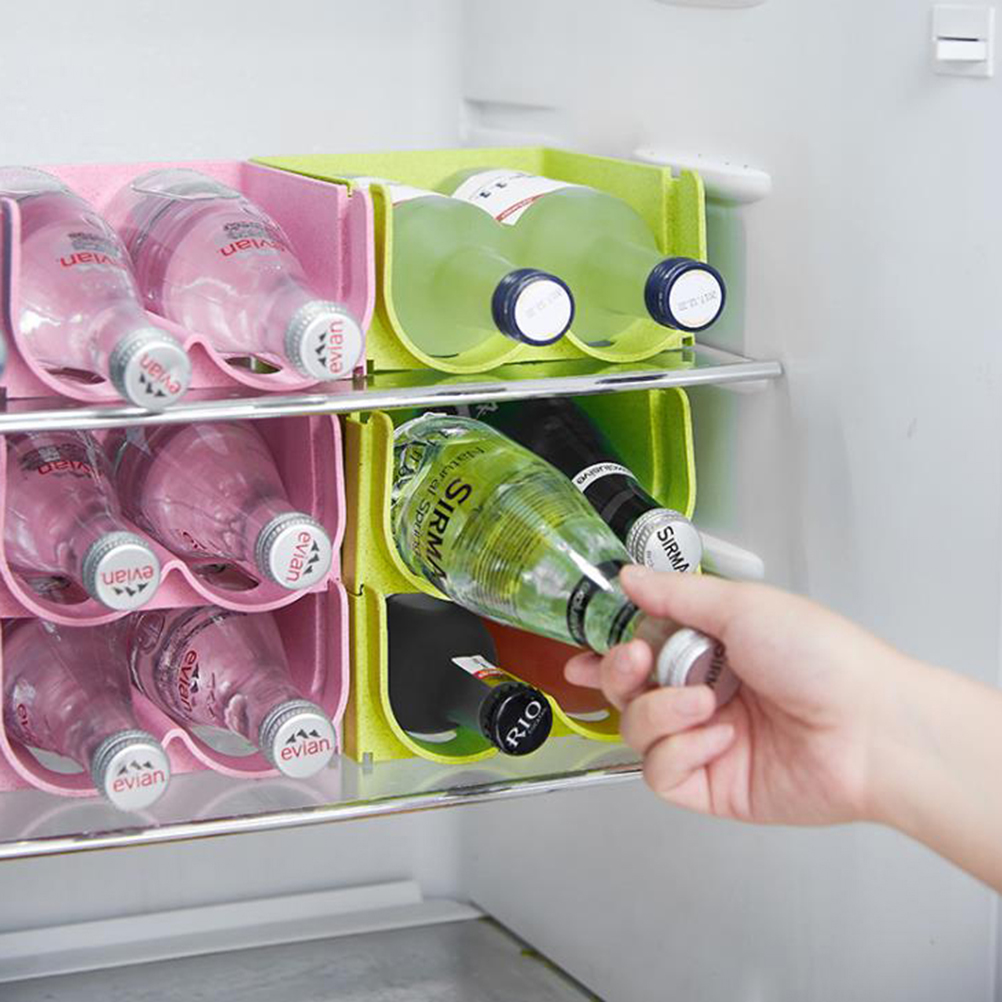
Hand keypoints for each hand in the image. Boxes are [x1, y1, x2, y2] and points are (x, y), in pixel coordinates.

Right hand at [566, 565, 911, 825]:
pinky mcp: (710, 784)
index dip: (605, 650)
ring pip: (636, 729)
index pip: (638, 647)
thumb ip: (675, 594)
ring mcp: (704, 740)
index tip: (580, 651)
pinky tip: (719, 739)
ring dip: (660, 711)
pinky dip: (681, 751)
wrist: (869, 728)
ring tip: (704, 703)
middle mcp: (702, 691)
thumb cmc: (821, 656)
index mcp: (710, 647)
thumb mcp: (742, 606)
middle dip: (619, 672)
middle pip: (625, 689)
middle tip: (638, 660)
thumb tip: (629, 576)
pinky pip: (660, 772)